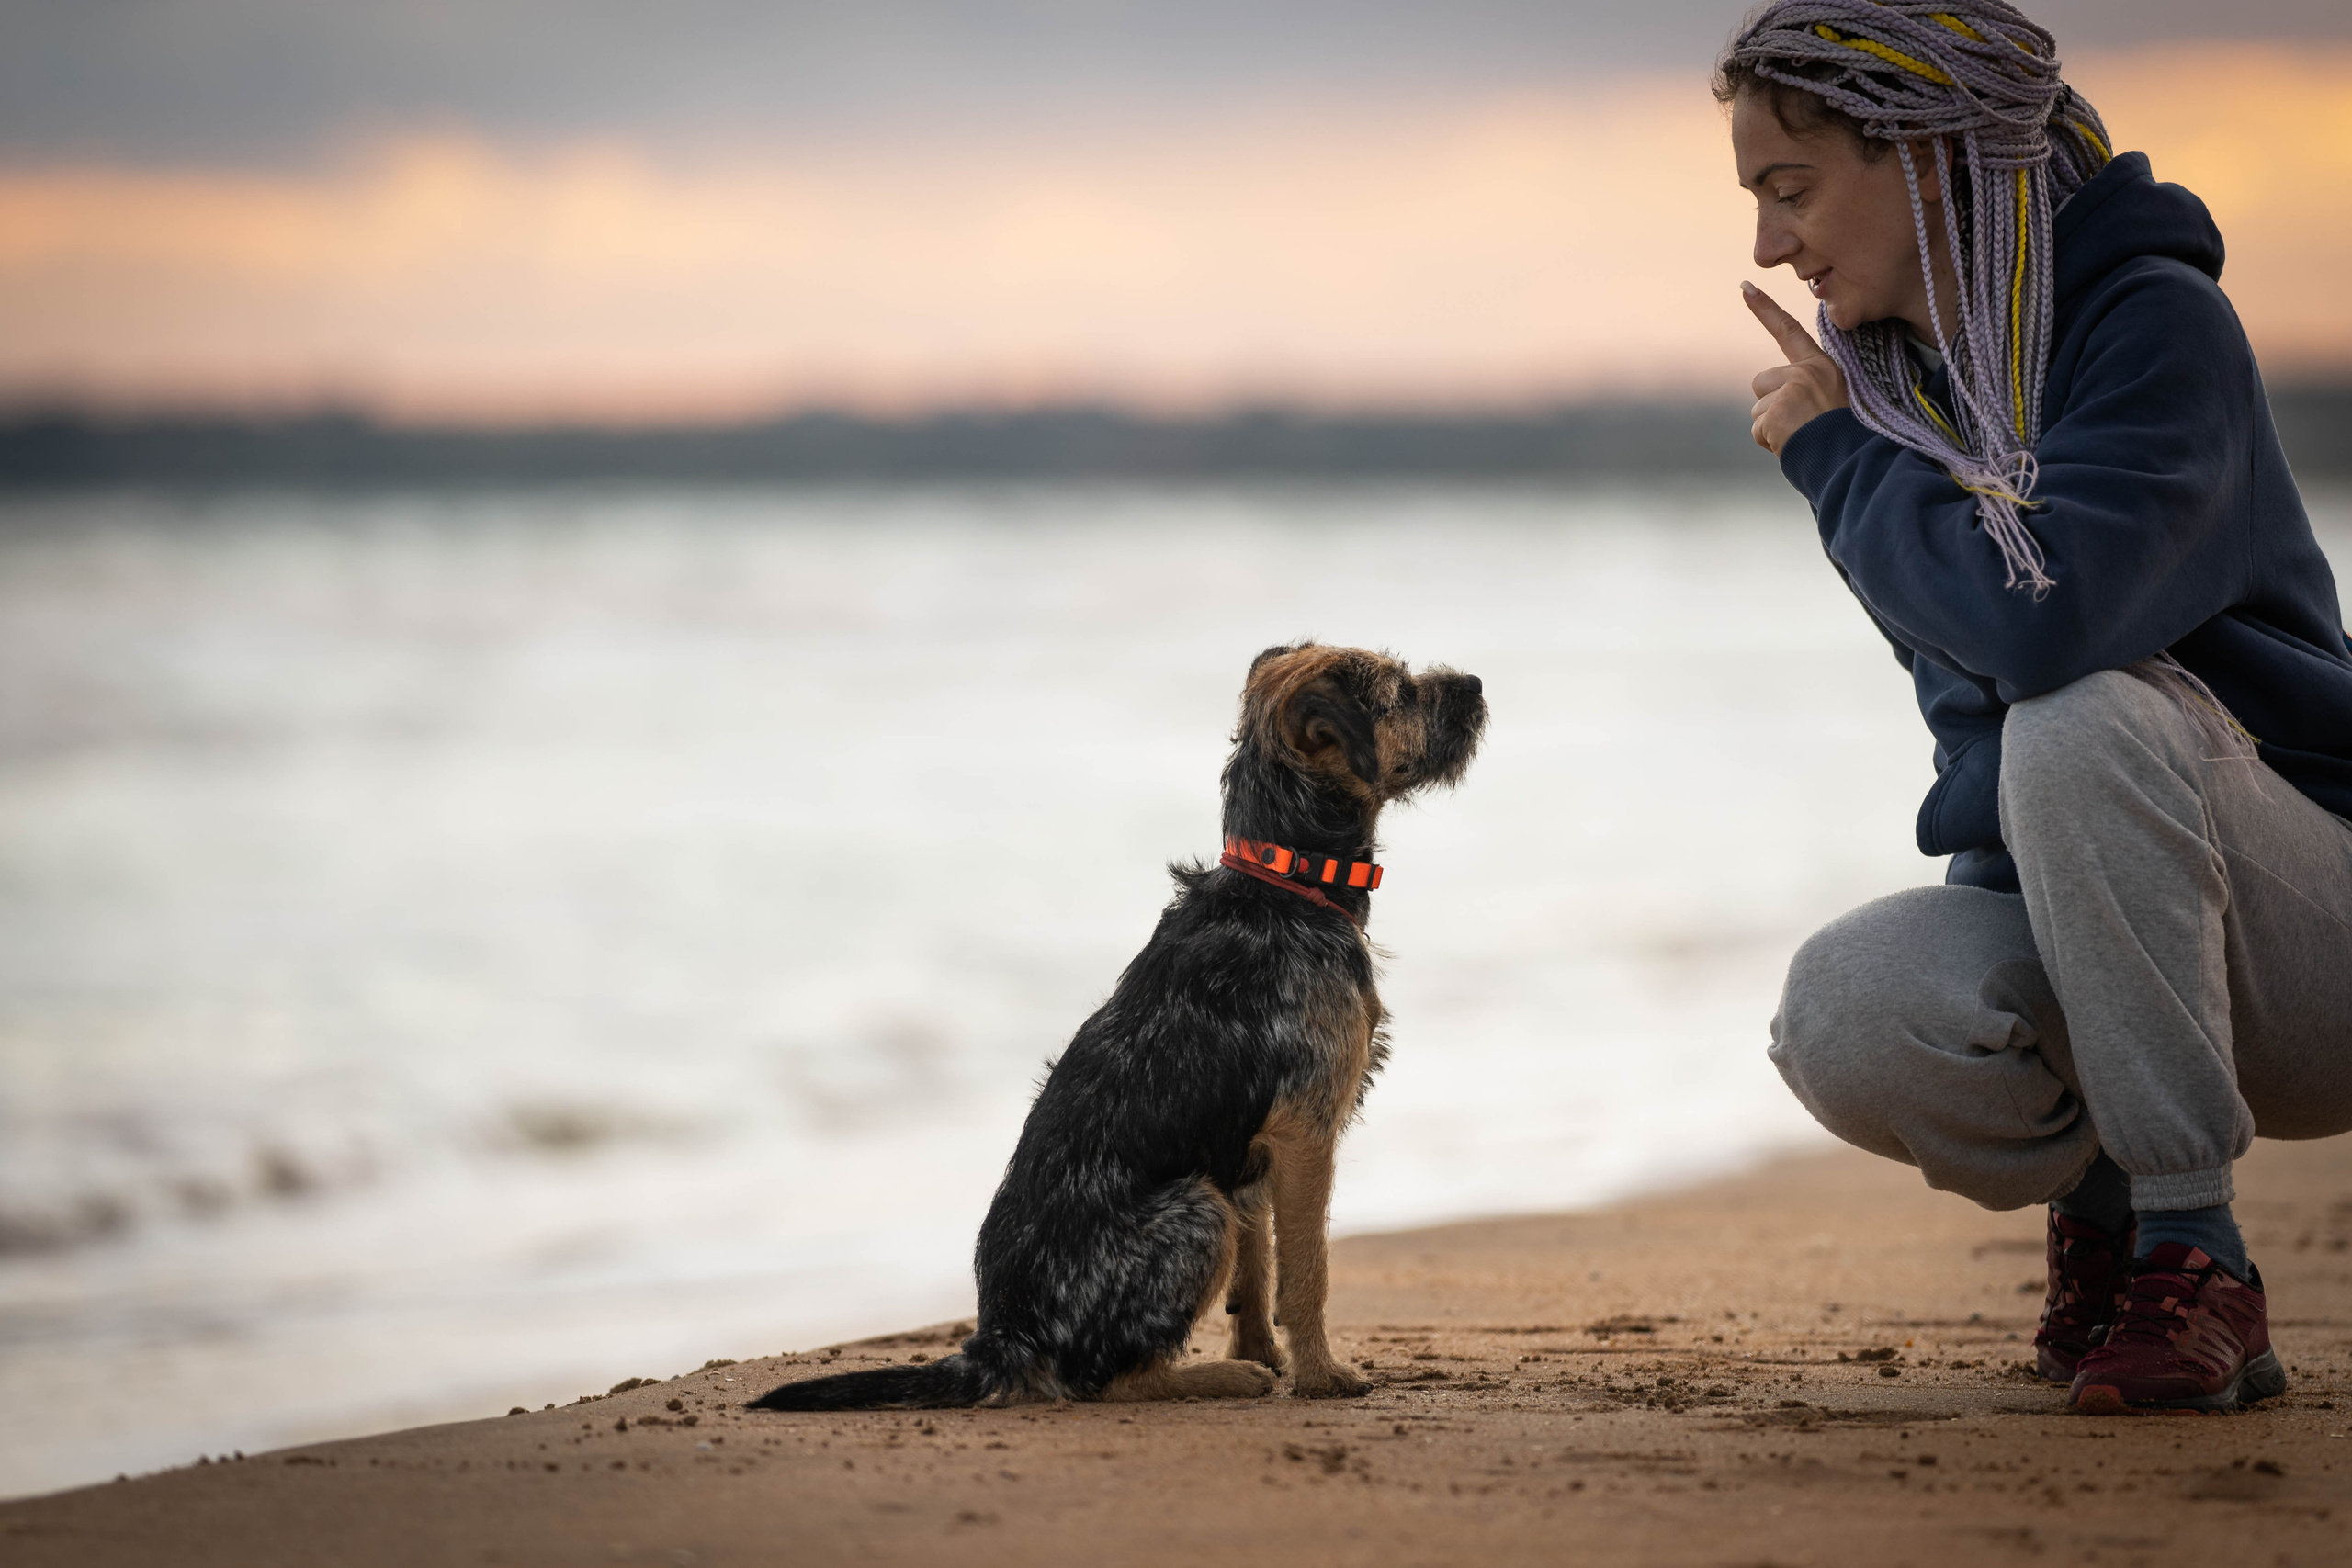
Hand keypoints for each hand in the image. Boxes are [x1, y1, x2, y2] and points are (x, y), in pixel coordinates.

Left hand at [1743, 281, 1848, 454]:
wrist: (1855, 459)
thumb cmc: (1846, 437)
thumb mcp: (1832, 402)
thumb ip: (1805, 392)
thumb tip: (1776, 407)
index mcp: (1821, 366)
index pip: (1789, 330)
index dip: (1765, 308)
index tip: (1745, 286)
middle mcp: (1804, 372)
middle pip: (1761, 383)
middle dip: (1771, 407)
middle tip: (1802, 423)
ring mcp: (1789, 389)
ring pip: (1757, 410)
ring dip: (1772, 428)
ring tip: (1803, 435)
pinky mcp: (1776, 410)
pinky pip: (1757, 431)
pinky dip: (1770, 443)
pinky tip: (1793, 444)